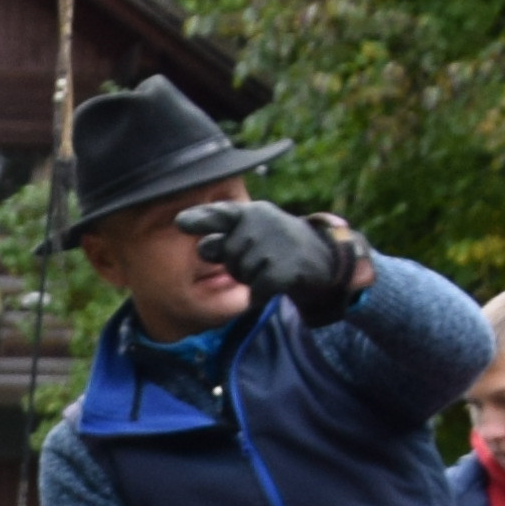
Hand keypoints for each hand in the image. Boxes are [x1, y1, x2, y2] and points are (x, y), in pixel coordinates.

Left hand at [184, 197, 355, 317]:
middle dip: (236, 263)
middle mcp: (260, 224)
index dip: (199, 220)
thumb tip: (202, 247)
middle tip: (261, 257)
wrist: (324, 258)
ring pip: (240, 275)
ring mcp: (271, 246)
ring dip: (253, 277)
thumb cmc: (280, 243)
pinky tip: (278, 283)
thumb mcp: (255, 230)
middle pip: (225, 256)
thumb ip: (226, 235)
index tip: (179, 223)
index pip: (220, 215)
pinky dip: (263, 293)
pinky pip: (256, 291)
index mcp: (250, 212)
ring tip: (273, 265)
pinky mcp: (281, 271)